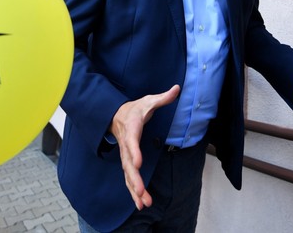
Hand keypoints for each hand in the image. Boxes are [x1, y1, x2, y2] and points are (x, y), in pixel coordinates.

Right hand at [110, 84, 180, 209]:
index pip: (131, 142)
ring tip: (143, 203)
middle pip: (128, 164)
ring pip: (128, 175)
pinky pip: (129, 178)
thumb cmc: (135, 109)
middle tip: (141, 192)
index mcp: (131, 129)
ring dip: (135, 190)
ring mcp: (125, 156)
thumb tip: (177, 88)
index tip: (138, 162)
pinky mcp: (127, 163)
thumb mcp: (148, 101)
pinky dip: (133, 192)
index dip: (134, 152)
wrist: (115, 116)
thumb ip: (163, 98)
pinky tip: (140, 203)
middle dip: (135, 179)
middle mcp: (126, 145)